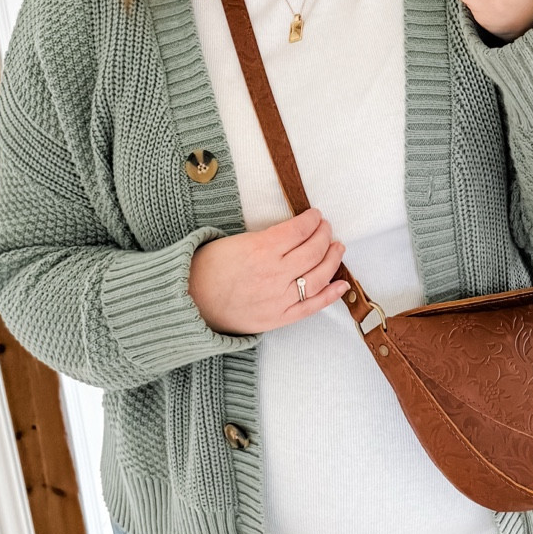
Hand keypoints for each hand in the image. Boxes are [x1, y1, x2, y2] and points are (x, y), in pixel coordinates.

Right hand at [188, 209, 345, 334]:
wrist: (190, 303)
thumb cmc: (207, 269)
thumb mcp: (234, 241)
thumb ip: (266, 238)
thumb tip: (293, 232)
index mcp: (261, 250)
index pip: (299, 230)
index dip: (312, 220)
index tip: (316, 215)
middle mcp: (274, 273)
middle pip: (313, 250)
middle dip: (324, 235)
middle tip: (327, 228)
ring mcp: (280, 297)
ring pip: (318, 276)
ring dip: (333, 259)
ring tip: (337, 248)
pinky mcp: (280, 317)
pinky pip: (312, 306)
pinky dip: (331, 295)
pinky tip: (342, 284)